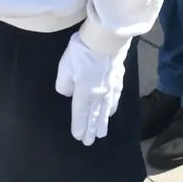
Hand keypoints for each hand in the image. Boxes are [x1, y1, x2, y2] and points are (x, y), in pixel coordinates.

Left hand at [53, 31, 130, 145]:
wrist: (106, 39)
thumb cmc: (82, 52)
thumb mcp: (65, 67)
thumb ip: (64, 85)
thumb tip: (68, 94)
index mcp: (83, 93)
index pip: (80, 113)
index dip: (79, 126)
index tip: (79, 137)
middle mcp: (98, 94)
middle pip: (94, 115)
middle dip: (91, 129)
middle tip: (90, 142)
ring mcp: (110, 87)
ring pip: (106, 110)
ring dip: (103, 122)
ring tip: (102, 133)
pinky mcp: (118, 78)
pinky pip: (115, 98)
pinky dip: (113, 108)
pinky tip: (112, 111)